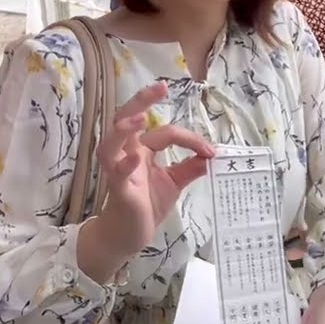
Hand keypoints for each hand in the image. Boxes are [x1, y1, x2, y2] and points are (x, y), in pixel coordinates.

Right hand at [91, 82, 214, 261]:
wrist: (129, 236)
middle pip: (125, 119)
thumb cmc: (146, 206)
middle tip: (161, 87)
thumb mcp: (173, 183)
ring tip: (139, 118)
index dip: (190, 138)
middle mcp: (127, 154)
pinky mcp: (118, 191)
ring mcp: (119, 171)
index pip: (165, 132)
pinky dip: (124, 165)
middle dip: (141, 100)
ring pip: (111, 143)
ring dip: (123, 128)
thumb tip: (213, 155)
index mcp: (141, 149)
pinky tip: (134, 159)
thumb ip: (190, 167)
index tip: (211, 151)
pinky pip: (115, 174)